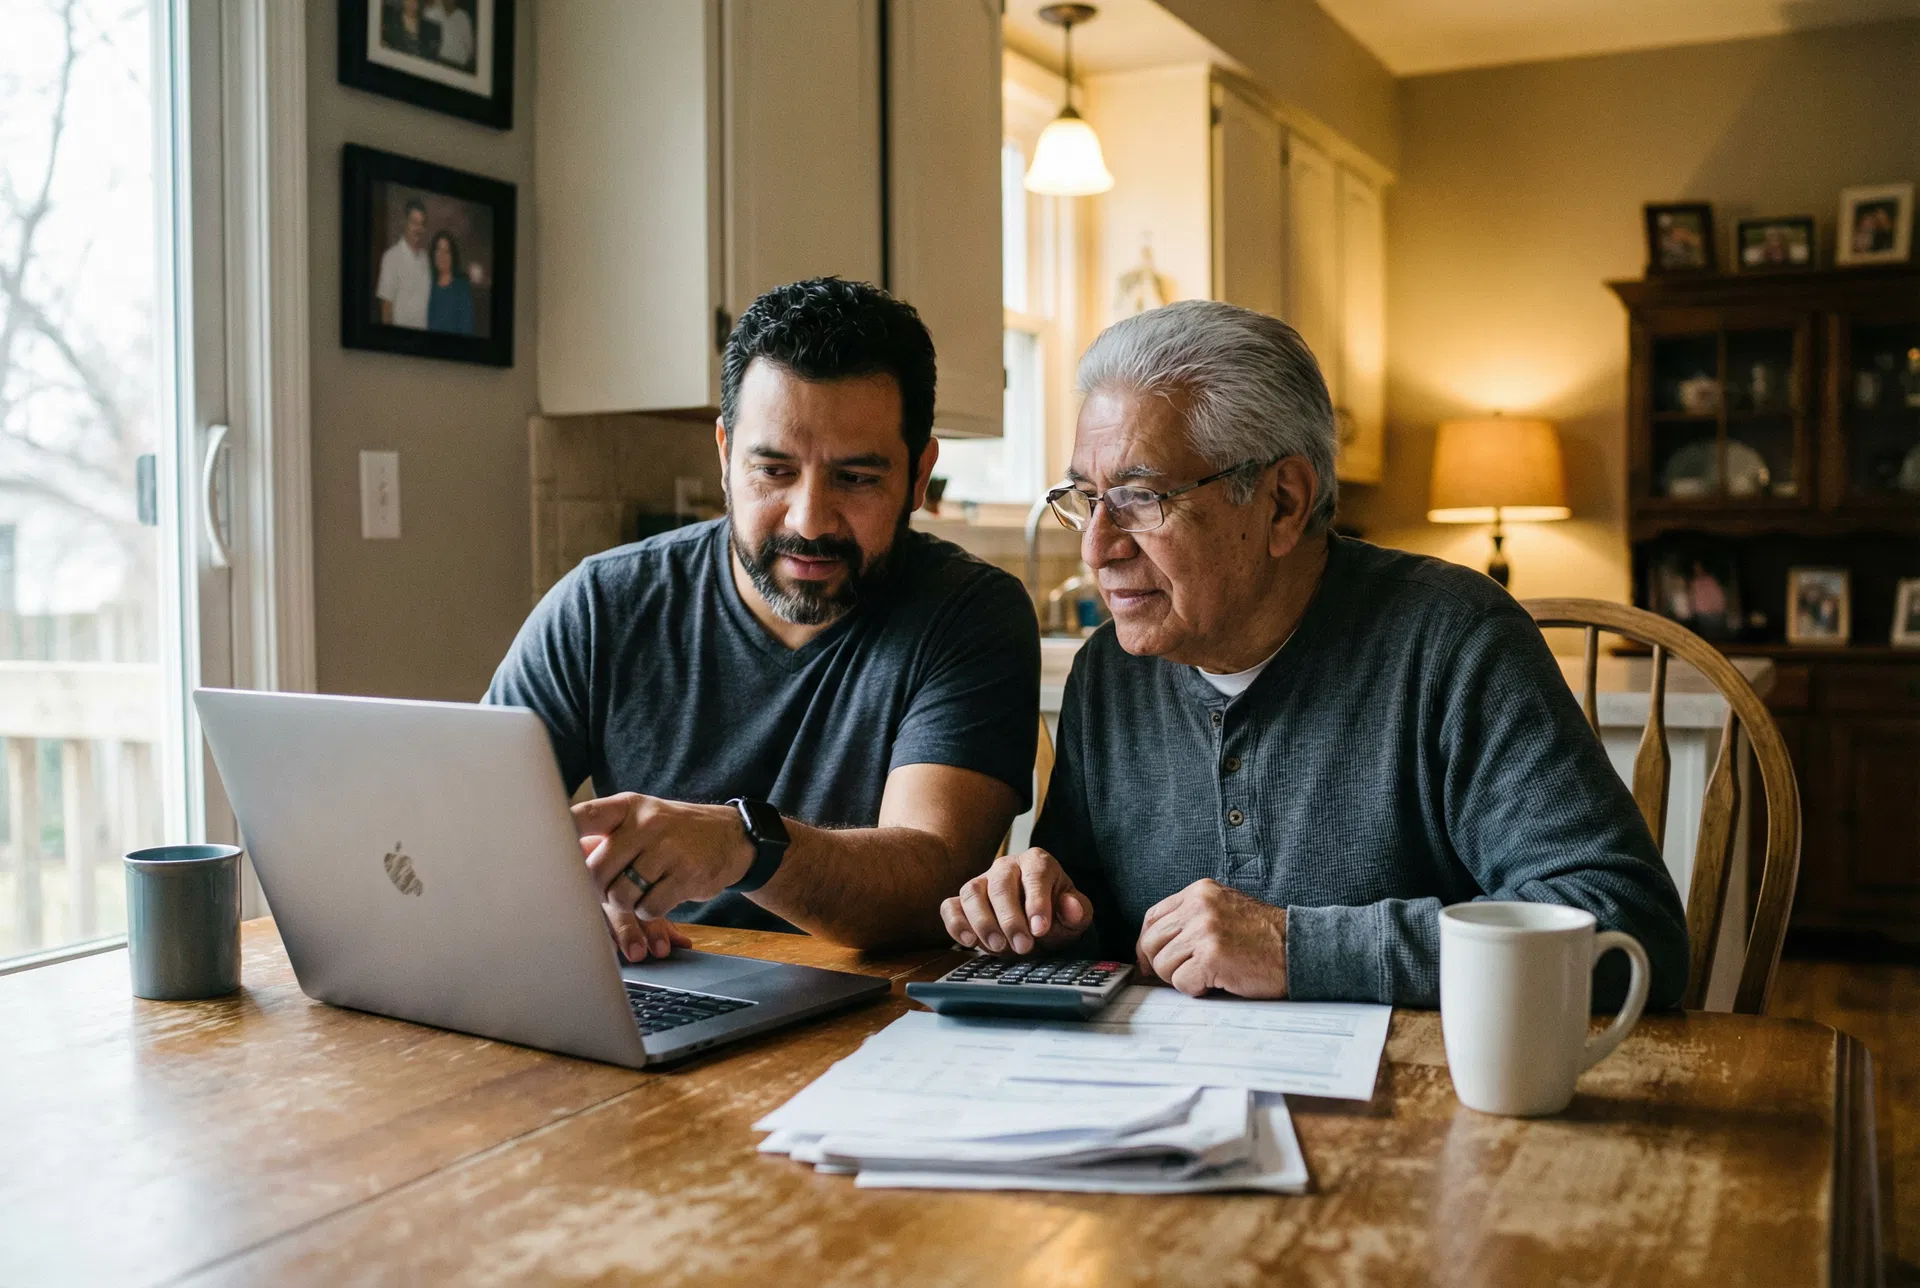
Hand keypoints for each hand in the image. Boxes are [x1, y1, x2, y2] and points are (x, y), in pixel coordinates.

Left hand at [572, 793, 754, 960]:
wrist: (730, 837)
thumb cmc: (672, 832)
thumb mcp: (641, 818)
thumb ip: (604, 834)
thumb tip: (556, 859)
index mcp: (628, 806)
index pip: (583, 817)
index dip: (558, 834)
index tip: (538, 849)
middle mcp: (647, 823)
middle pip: (595, 871)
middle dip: (596, 890)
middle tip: (606, 890)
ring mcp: (669, 849)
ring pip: (621, 894)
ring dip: (625, 903)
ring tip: (637, 891)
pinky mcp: (687, 875)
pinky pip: (649, 908)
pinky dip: (649, 911)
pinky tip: (659, 896)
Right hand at [940, 848, 1092, 954]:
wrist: (1037, 926)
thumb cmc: (1056, 916)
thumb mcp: (1075, 916)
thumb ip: (1077, 911)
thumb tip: (1071, 907)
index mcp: (1037, 862)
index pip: (1035, 875)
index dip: (1037, 902)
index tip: (1040, 930)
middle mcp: (1006, 866)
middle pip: (1001, 886)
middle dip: (1010, 919)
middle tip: (1023, 947)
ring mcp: (981, 881)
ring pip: (972, 893)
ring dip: (983, 922)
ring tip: (998, 947)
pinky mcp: (962, 901)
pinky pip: (950, 906)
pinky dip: (955, 924)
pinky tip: (969, 942)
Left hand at [1134, 879, 1287, 997]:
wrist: (1300, 948)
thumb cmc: (1265, 937)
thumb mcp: (1225, 909)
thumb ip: (1193, 918)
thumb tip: (1154, 946)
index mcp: (1200, 892)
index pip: (1153, 917)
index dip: (1147, 944)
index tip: (1150, 960)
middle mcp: (1199, 906)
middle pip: (1151, 942)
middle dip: (1161, 964)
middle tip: (1183, 974)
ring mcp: (1204, 930)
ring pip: (1163, 965)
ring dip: (1182, 978)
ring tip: (1209, 975)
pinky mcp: (1211, 956)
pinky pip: (1181, 982)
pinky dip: (1196, 989)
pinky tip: (1217, 982)